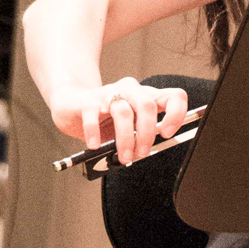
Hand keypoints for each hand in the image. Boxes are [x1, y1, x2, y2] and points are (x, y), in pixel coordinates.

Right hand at [49, 77, 188, 163]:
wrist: (72, 106)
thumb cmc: (105, 119)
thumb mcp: (130, 128)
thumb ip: (141, 136)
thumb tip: (146, 153)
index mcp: (147, 96)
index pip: (174, 96)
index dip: (176, 114)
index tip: (168, 133)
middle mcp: (131, 91)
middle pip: (147, 106)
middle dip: (147, 134)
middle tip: (141, 153)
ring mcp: (109, 93)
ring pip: (123, 112)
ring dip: (125, 139)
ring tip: (123, 157)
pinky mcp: (88, 100)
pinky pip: (93, 115)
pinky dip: (94, 133)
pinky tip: (95, 145)